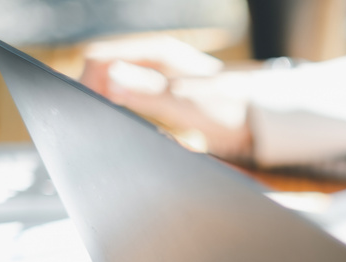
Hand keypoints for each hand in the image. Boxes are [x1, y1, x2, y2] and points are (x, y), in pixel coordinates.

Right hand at [80, 36, 254, 161]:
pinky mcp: (163, 91)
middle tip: (94, 123)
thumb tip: (110, 76)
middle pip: (103, 67)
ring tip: (105, 124)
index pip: (99, 57)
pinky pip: (130, 94)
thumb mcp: (184, 103)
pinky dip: (121, 107)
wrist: (259, 122)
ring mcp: (158, 74)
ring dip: (106, 101)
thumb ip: (147, 91)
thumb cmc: (228, 111)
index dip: (86, 83)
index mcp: (156, 53)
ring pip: (114, 81)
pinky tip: (124, 124)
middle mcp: (154, 59)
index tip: (88, 111)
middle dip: (93, 92)